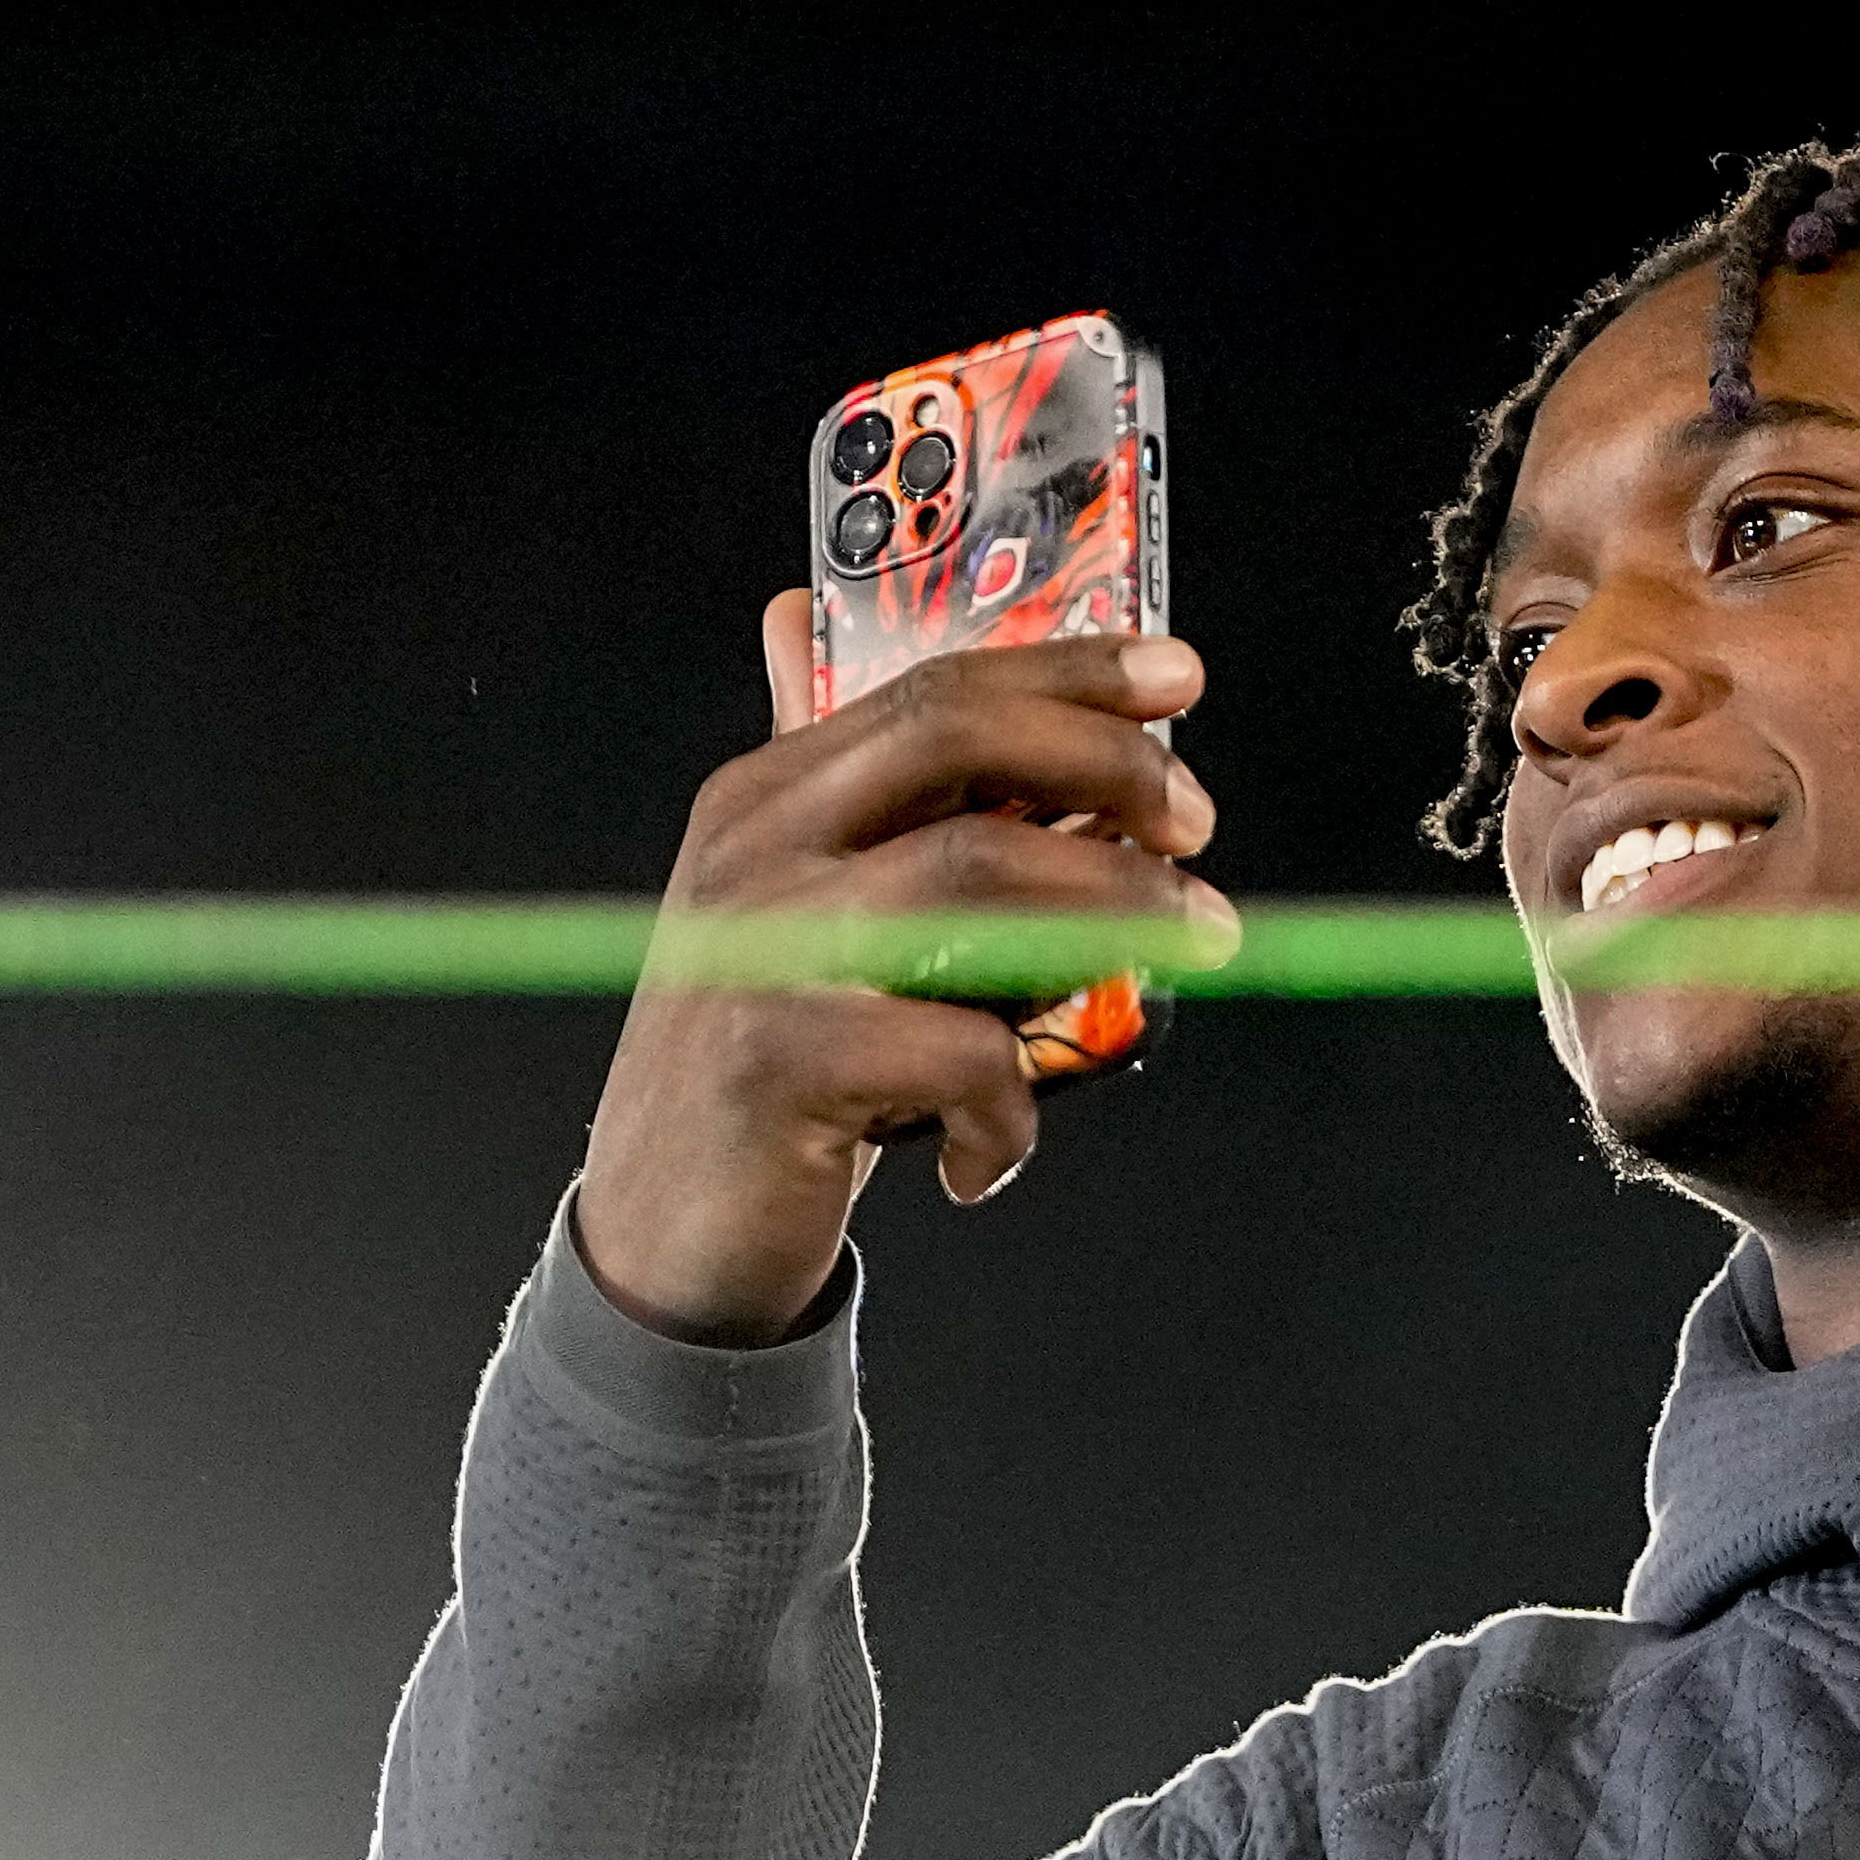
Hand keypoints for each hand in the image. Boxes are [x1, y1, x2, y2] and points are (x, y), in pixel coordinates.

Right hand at [573, 596, 1232, 1343]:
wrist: (662, 1226)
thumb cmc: (769, 1063)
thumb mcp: (806, 917)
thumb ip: (855, 804)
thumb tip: (818, 632)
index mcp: (770, 797)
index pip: (935, 690)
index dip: (1070, 672)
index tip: (1180, 677)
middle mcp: (758, 849)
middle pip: (958, 744)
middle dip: (1107, 763)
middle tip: (1197, 826)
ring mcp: (760, 947)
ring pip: (978, 875)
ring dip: (1115, 910)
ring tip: (1192, 945)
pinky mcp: (777, 1059)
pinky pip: (957, 1051)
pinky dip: (1008, 1106)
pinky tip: (993, 1143)